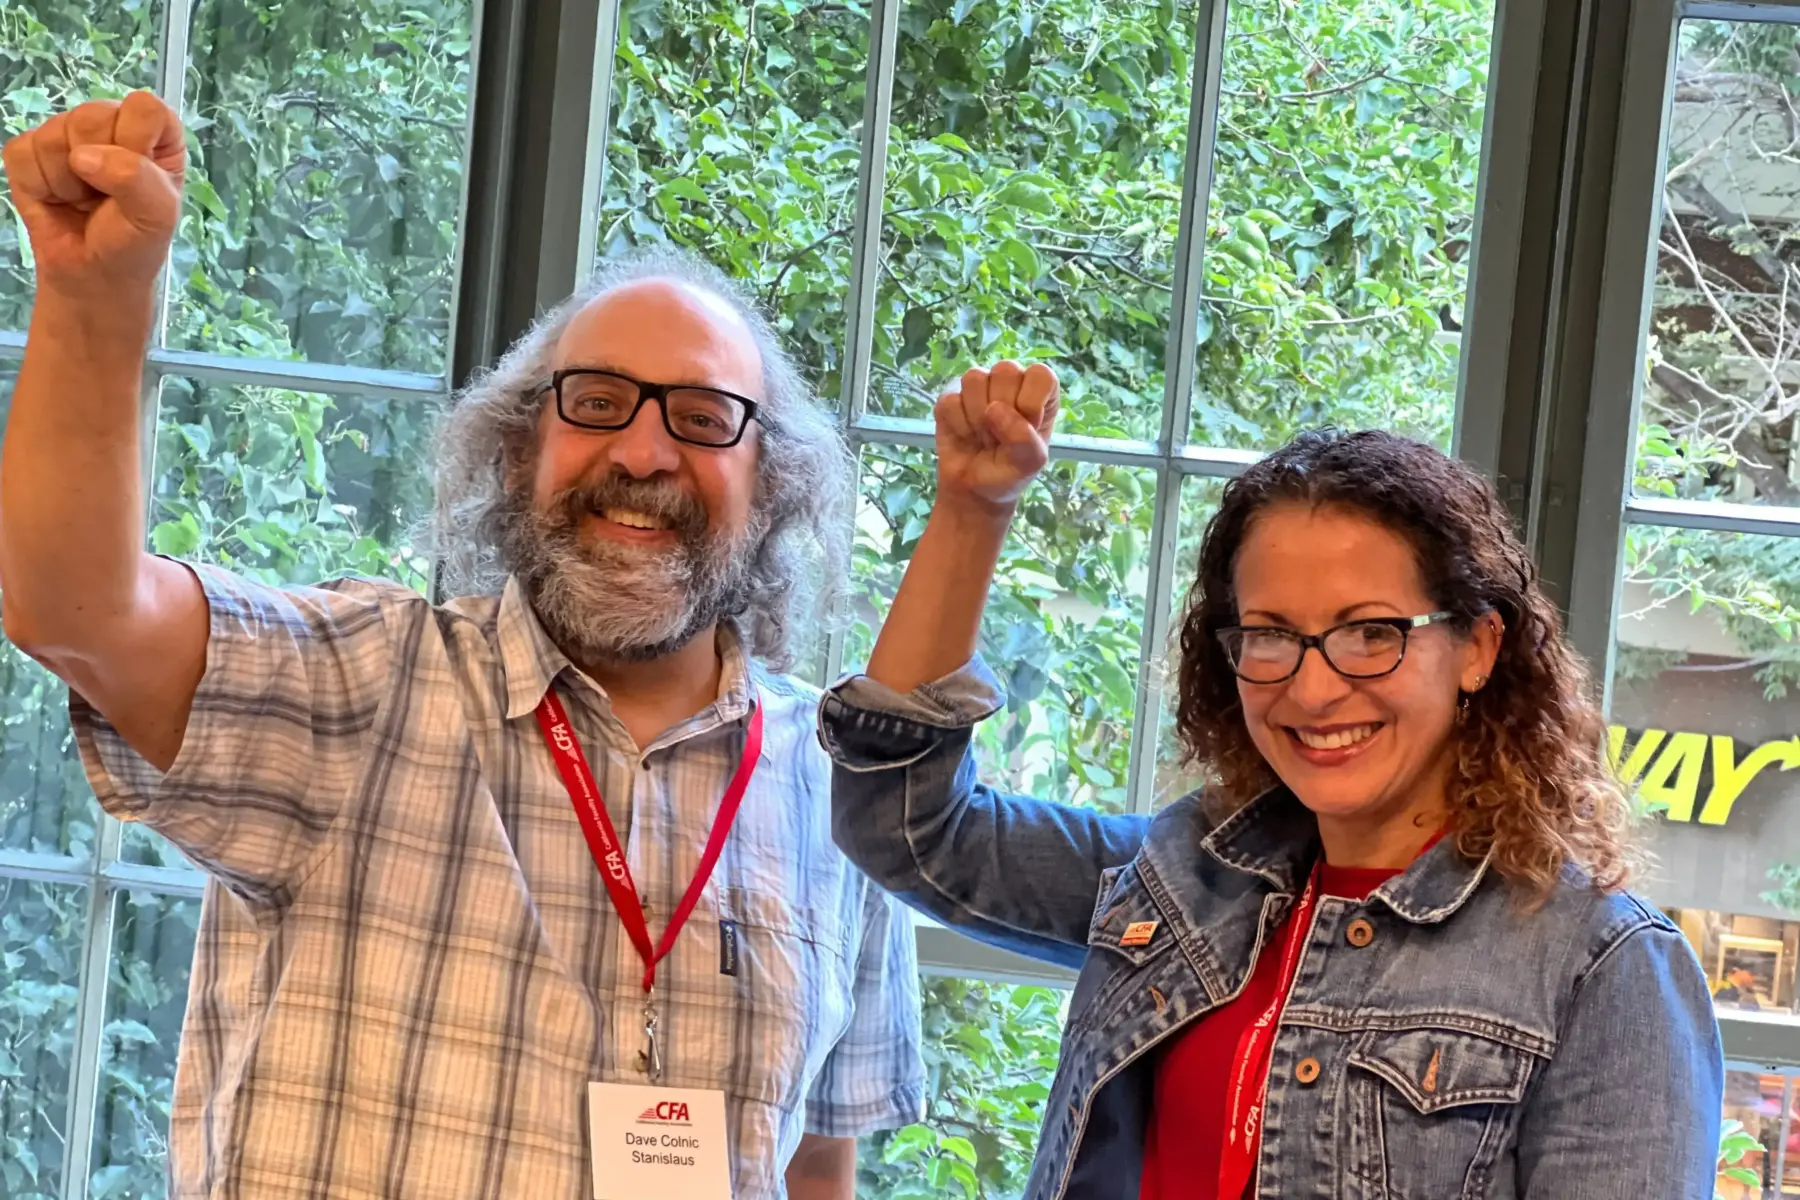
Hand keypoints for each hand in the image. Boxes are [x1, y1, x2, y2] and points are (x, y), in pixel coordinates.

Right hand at [2, 91, 185, 304]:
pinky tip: (56, 199)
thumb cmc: (134, 242)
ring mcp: (66, 136)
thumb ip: (135, 178)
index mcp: (155, 133)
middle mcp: (112, 126)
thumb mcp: (157, 215)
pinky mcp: (29, 152)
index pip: (144, 107)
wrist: (93, 276)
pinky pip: (22, 153)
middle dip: (97, 165)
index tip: (136, 174)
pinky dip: (38, 185)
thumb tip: (83, 157)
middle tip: (105, 196)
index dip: (135, 142)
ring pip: (53, 134)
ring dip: (67, 180)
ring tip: (83, 200)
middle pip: (92, 114)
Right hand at [933, 360, 1059, 511]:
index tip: (1027, 425)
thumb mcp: (1030, 462)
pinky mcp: (951, 397)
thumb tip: (994, 408)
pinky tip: (965, 434)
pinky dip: (957, 424)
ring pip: (974, 378)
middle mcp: (1011, 382)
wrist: (973, 490)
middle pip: (1005, 370)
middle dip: (1001, 411)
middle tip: (1000, 435)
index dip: (1030, 401)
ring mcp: (979, 387)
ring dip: (977, 417)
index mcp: (1040, 393)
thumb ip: (1023, 436)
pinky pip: (950, 399)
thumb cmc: (1009, 472)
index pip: (1040, 374)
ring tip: (983, 435)